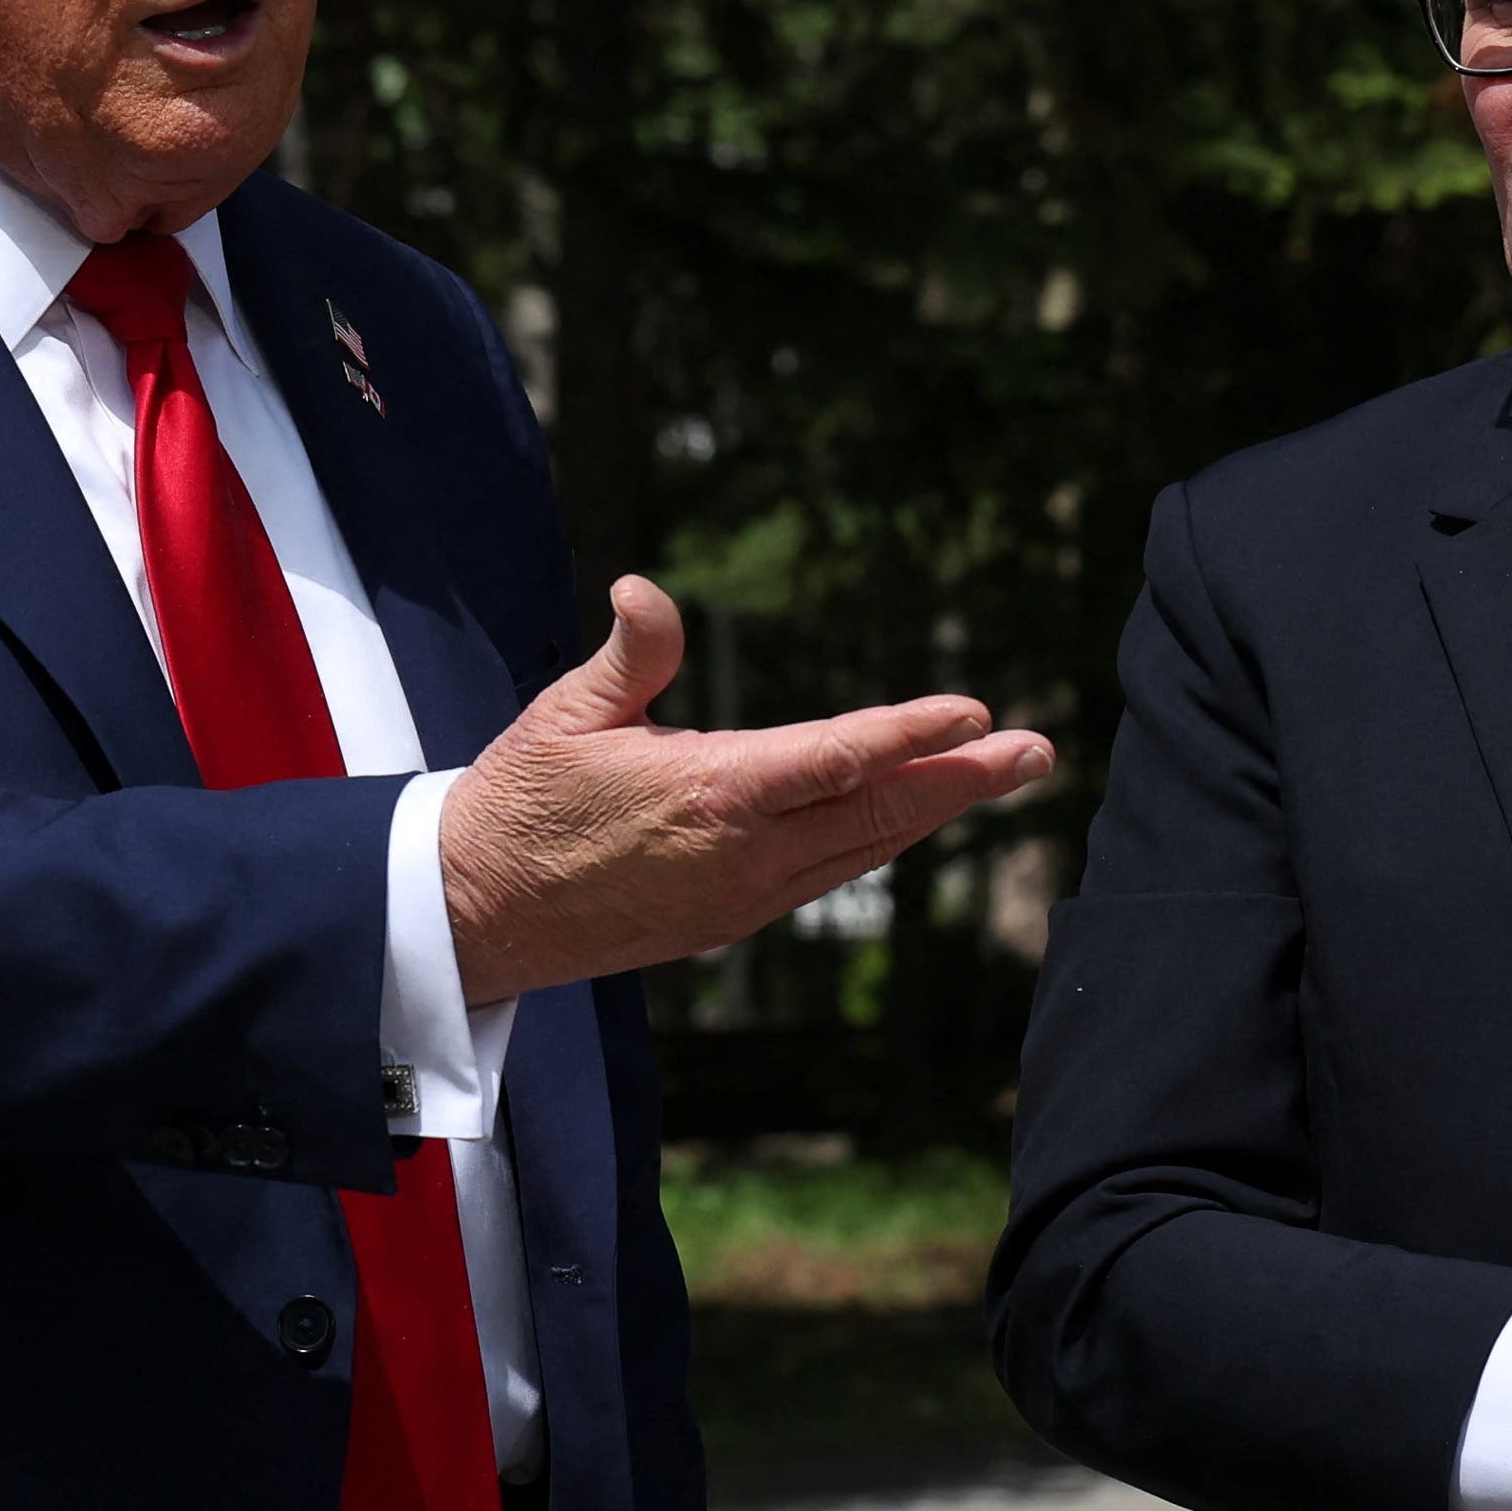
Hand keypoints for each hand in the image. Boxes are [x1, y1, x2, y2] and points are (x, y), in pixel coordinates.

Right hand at [441, 578, 1056, 1003]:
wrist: (475, 915)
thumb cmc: (518, 802)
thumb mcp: (566, 714)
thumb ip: (629, 655)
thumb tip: (643, 589)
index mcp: (710, 794)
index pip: (836, 758)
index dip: (911, 736)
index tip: (976, 712)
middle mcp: (742, 854)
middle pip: (877, 813)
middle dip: (963, 781)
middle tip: (1036, 751)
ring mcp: (741, 897)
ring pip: (861, 851)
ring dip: (931, 812)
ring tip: (993, 777)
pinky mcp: (728, 921)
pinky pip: (824, 875)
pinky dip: (875, 842)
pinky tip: (904, 819)